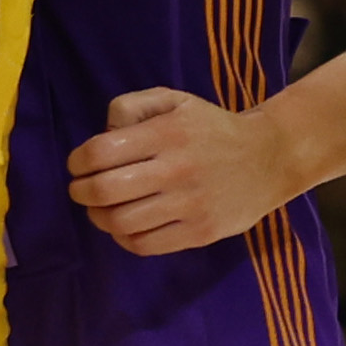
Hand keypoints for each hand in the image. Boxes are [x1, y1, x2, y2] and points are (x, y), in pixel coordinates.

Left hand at [64, 84, 312, 256]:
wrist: (268, 158)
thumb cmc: (212, 128)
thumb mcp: (176, 101)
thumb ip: (134, 106)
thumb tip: (103, 133)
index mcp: (168, 132)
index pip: (102, 151)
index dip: (78, 162)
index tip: (76, 165)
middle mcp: (177, 168)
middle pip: (106, 190)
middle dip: (81, 192)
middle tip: (79, 190)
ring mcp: (189, 204)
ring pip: (122, 222)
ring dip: (99, 217)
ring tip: (99, 210)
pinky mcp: (199, 232)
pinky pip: (145, 245)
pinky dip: (123, 239)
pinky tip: (124, 227)